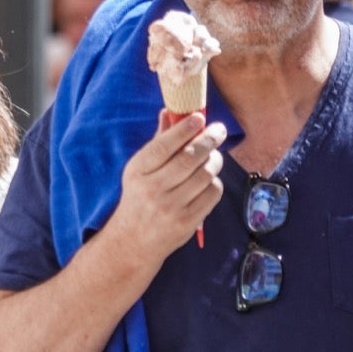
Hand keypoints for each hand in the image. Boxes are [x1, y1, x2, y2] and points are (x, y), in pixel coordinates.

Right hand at [113, 111, 225, 261]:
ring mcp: (171, 207)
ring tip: (214, 156)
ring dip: (215, 160)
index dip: (184, 129)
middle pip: (189, 158)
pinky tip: (209, 180)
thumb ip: (158, 142)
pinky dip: (215, 182)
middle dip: (209, 140)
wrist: (134, 240)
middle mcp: (153, 188)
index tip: (199, 118)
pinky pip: (212, 193)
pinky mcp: (187, 222)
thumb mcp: (140, 169)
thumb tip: (170, 112)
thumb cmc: (139, 196)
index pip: (164, 145)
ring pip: (205, 174)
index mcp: (138, 171)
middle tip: (219, 130)